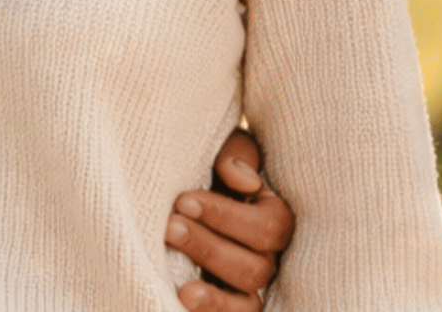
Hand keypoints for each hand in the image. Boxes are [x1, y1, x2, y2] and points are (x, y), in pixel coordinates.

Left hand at [165, 129, 295, 309]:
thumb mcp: (220, 146)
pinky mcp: (226, 305)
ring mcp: (247, 288)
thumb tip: (243, 181)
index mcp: (272, 217)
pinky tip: (181, 301)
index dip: (226, 216)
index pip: (269, 226)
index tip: (183, 200)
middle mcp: (266, 257)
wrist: (174, 192)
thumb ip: (236, 153)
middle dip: (208, 247)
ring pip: (247, 303)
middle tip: (169, 227)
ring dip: (213, 295)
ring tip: (181, 285)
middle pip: (255, 268)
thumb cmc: (202, 164)